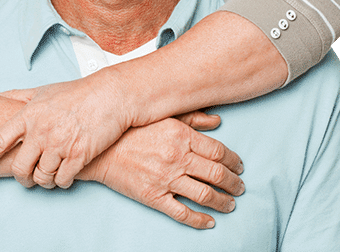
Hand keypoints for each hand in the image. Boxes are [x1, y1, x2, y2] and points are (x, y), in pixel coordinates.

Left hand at [0, 71, 131, 187]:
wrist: (111, 95)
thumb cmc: (76, 93)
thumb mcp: (43, 90)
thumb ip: (18, 96)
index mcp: (28, 115)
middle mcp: (41, 130)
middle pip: (19, 167)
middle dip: (21, 178)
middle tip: (26, 178)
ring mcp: (60, 143)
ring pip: (41, 177)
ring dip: (44, 180)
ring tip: (50, 174)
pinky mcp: (79, 155)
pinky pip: (62, 180)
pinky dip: (61, 182)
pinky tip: (65, 175)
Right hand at [81, 117, 244, 229]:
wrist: (99, 150)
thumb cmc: (129, 131)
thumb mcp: (161, 117)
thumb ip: (191, 118)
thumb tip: (217, 121)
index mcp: (180, 135)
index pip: (218, 151)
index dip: (234, 161)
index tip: (239, 166)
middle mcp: (176, 157)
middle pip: (217, 174)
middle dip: (234, 183)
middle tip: (240, 187)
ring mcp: (165, 179)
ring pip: (205, 195)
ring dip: (224, 201)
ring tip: (231, 204)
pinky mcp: (153, 197)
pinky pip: (182, 213)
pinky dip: (200, 220)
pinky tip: (210, 221)